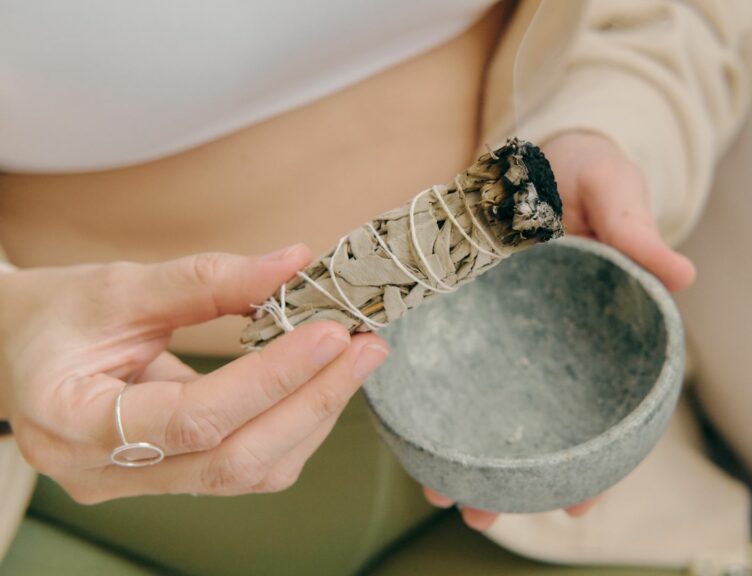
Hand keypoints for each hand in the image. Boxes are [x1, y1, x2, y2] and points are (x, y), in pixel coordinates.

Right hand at [0, 245, 388, 502]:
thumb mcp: (119, 286)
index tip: (327, 335)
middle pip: (232, 460)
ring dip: (313, 416)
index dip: (268, 379)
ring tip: (356, 359)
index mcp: (70, 421)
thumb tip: (293, 263)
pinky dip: (293, 425)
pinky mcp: (170, 479)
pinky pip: (246, 466)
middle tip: (364, 347)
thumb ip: (207, 280)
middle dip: (311, 402)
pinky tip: (321, 383)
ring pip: (248, 473)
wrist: (20, 347)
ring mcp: (137, 485)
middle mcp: (102, 471)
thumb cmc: (55, 316)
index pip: (191, 418)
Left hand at [419, 132, 694, 529]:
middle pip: (544, 425)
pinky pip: (454, 364)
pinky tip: (412, 431)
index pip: (608, 409)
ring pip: (493, 407)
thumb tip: (681, 275)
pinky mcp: (470, 316)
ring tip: (436, 493)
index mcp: (602, 328)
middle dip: (515, 479)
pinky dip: (437, 400)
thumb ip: (636, 229)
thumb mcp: (614, 189)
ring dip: (467, 454)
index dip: (598, 462)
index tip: (578, 507)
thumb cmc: (587, 170)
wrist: (539, 148)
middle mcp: (555, 344)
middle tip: (480, 516)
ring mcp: (510, 335)